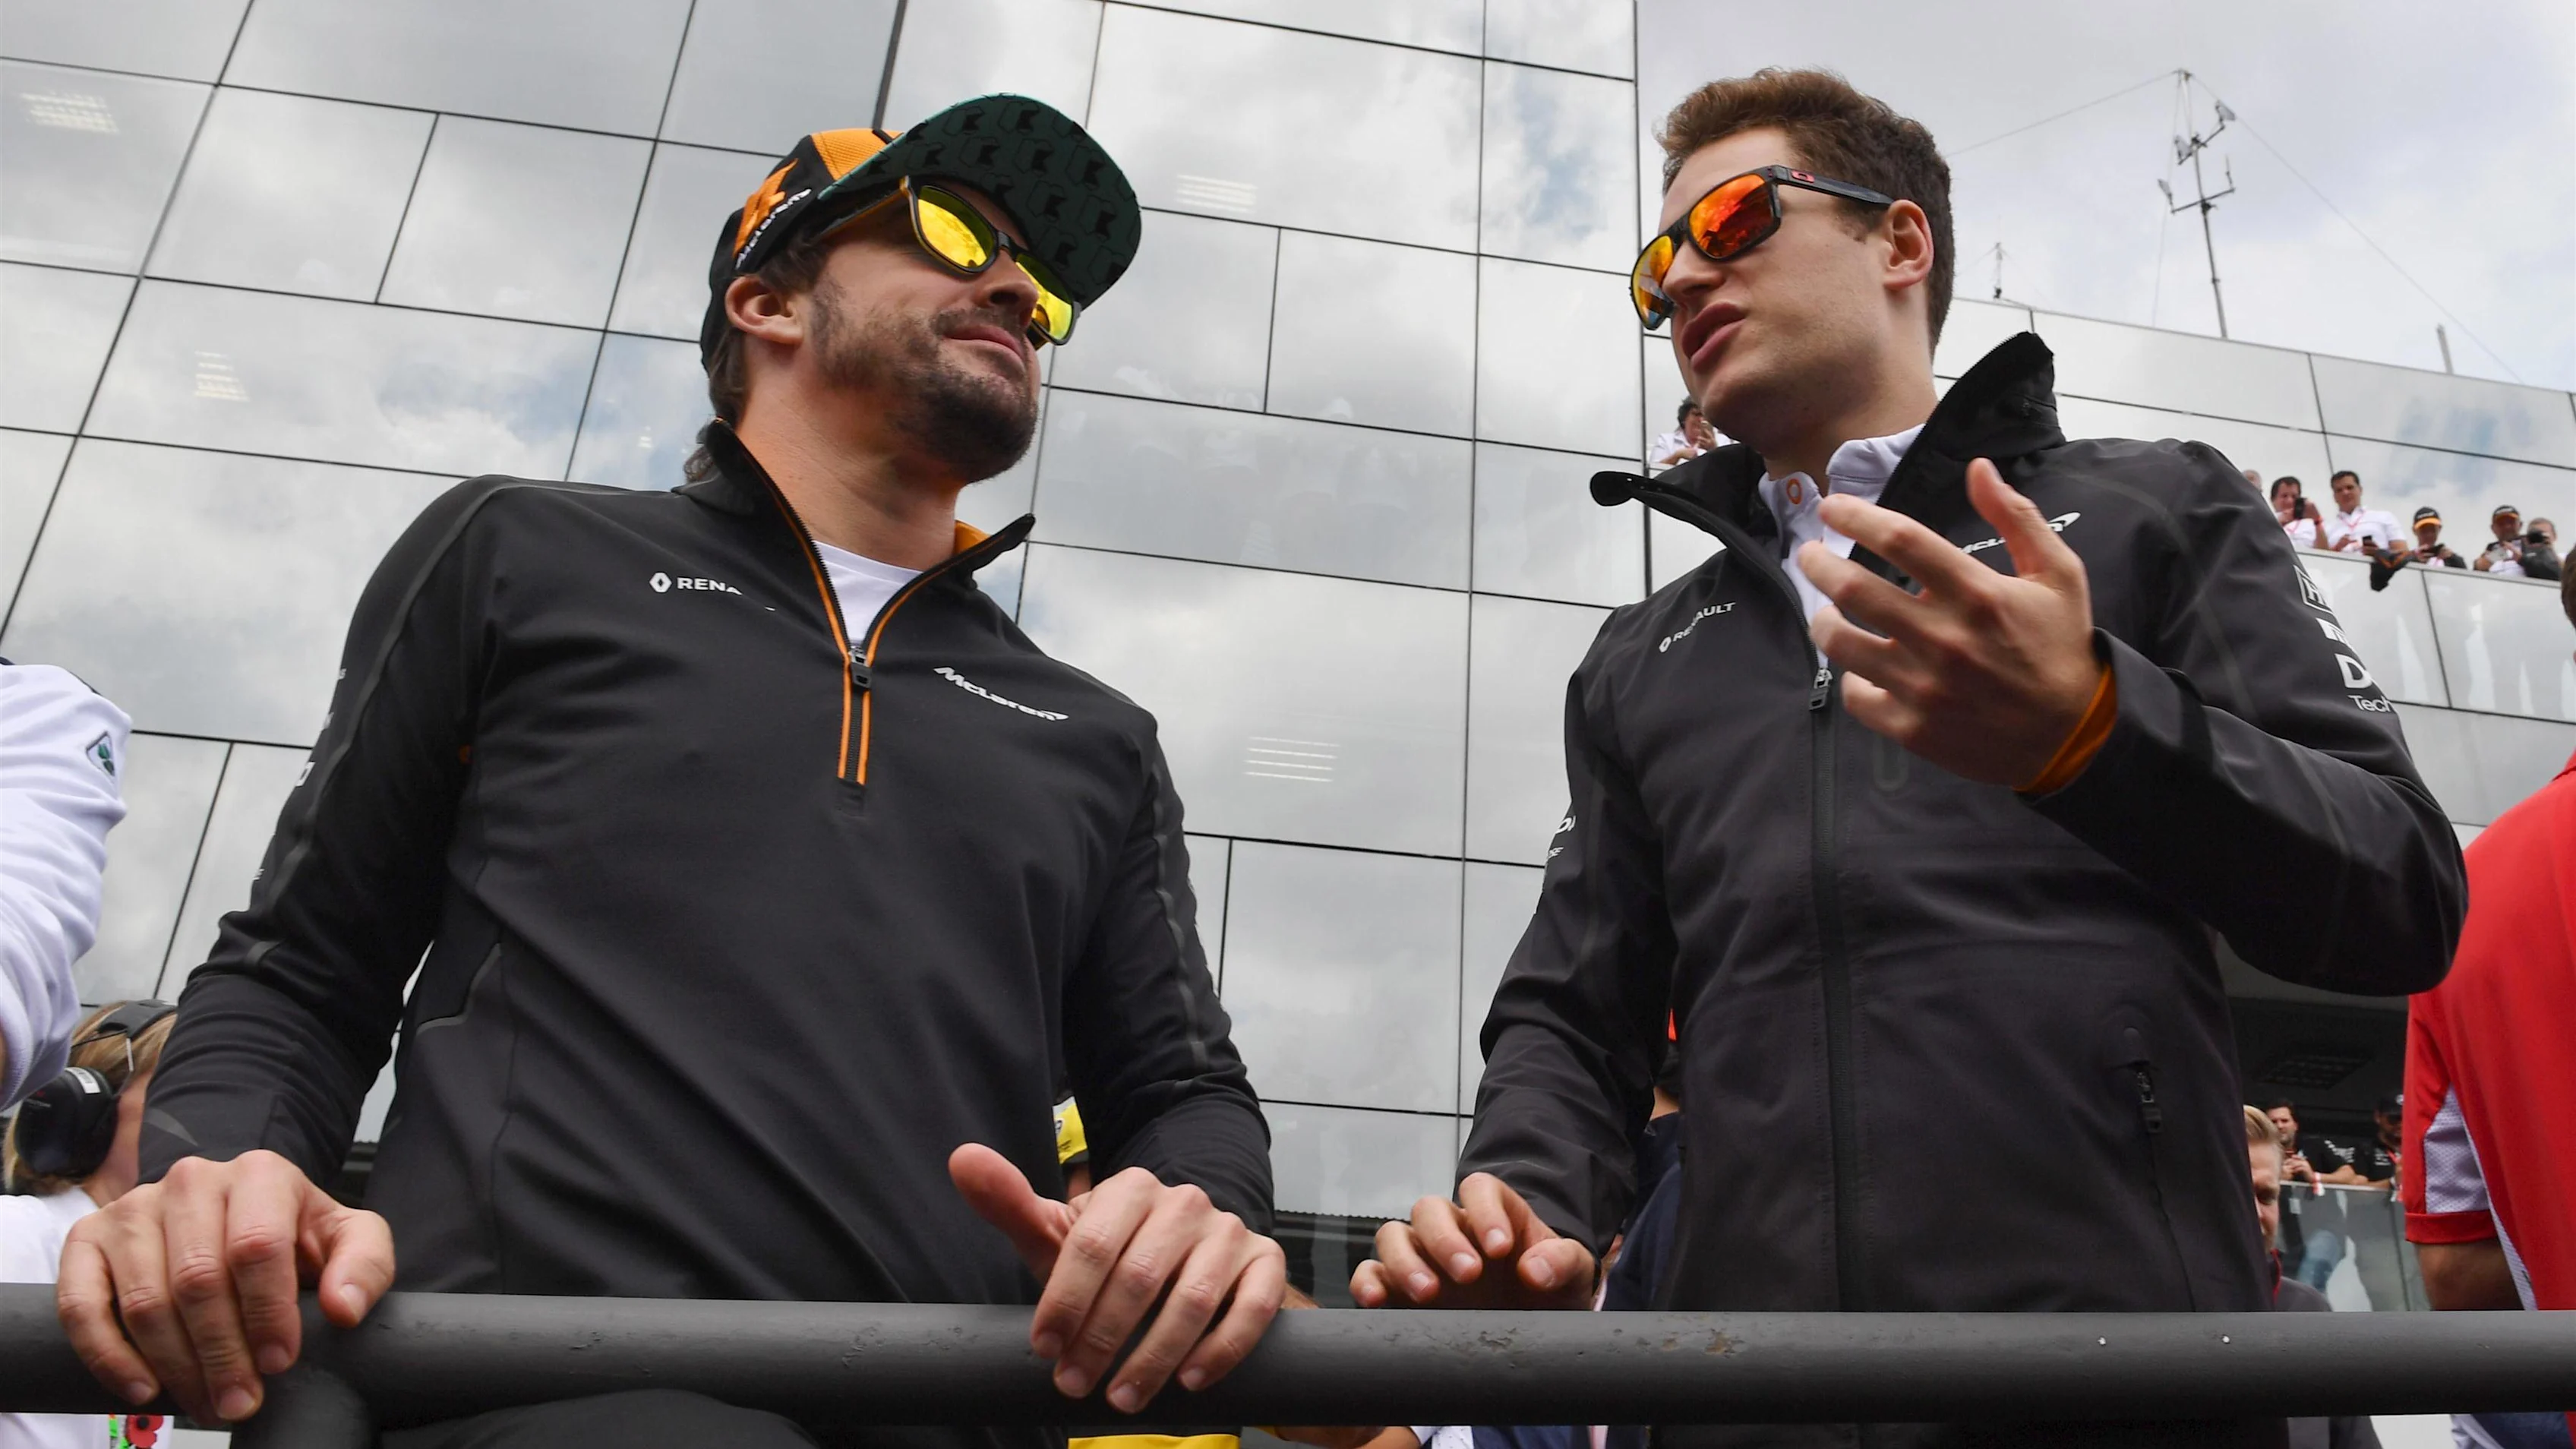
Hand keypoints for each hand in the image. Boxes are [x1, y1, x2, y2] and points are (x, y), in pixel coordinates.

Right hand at [55, 1150, 393, 1424]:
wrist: (234, 1216)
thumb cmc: (293, 1233)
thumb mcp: (347, 1238)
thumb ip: (364, 1265)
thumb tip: (344, 1308)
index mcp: (259, 1173)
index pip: (255, 1246)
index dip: (267, 1312)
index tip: (279, 1361)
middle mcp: (191, 1182)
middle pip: (198, 1280)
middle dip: (222, 1354)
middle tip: (241, 1400)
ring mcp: (134, 1208)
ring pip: (145, 1300)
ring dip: (176, 1365)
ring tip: (207, 1403)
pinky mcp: (88, 1239)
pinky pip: (82, 1305)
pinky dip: (109, 1355)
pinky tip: (143, 1388)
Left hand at [949, 1143, 1284, 1413]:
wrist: (1194, 1266)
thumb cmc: (1114, 1261)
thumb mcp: (1062, 1239)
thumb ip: (1012, 1205)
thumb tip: (962, 1159)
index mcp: (1131, 1188)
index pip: (1092, 1245)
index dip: (1064, 1301)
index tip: (1044, 1348)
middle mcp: (1185, 1202)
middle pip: (1139, 1277)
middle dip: (1103, 1340)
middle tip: (1076, 1385)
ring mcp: (1230, 1231)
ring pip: (1194, 1299)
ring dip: (1155, 1356)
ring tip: (1124, 1398)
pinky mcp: (1267, 1262)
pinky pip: (1252, 1308)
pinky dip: (1221, 1349)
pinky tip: (1190, 1380)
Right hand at [1348, 1172, 1594, 1310]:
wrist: (1536, 1332)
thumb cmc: (1552, 1293)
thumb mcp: (1573, 1275)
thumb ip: (1563, 1262)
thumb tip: (1534, 1270)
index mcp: (1495, 1214)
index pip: (1479, 1189)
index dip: (1485, 1211)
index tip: (1501, 1248)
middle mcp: (1452, 1230)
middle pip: (1429, 1209)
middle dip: (1445, 1240)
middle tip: (1469, 1275)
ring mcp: (1422, 1259)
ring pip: (1393, 1236)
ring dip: (1405, 1261)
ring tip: (1427, 1294)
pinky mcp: (1397, 1290)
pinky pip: (1370, 1274)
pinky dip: (1367, 1283)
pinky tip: (1376, 1301)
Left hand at [1799, 458, 2101, 786]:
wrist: (2072, 734)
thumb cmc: (2060, 646)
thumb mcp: (2058, 574)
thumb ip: (2017, 518)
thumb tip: (1978, 468)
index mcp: (1977, 593)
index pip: (1901, 539)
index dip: (1856, 517)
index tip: (1832, 507)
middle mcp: (1943, 638)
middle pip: (1853, 588)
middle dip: (1818, 563)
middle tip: (1809, 555)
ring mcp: (1923, 686)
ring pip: (1840, 643)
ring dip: (1821, 619)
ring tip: (1825, 610)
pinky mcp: (1912, 727)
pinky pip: (1855, 695)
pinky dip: (1849, 677)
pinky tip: (1858, 666)